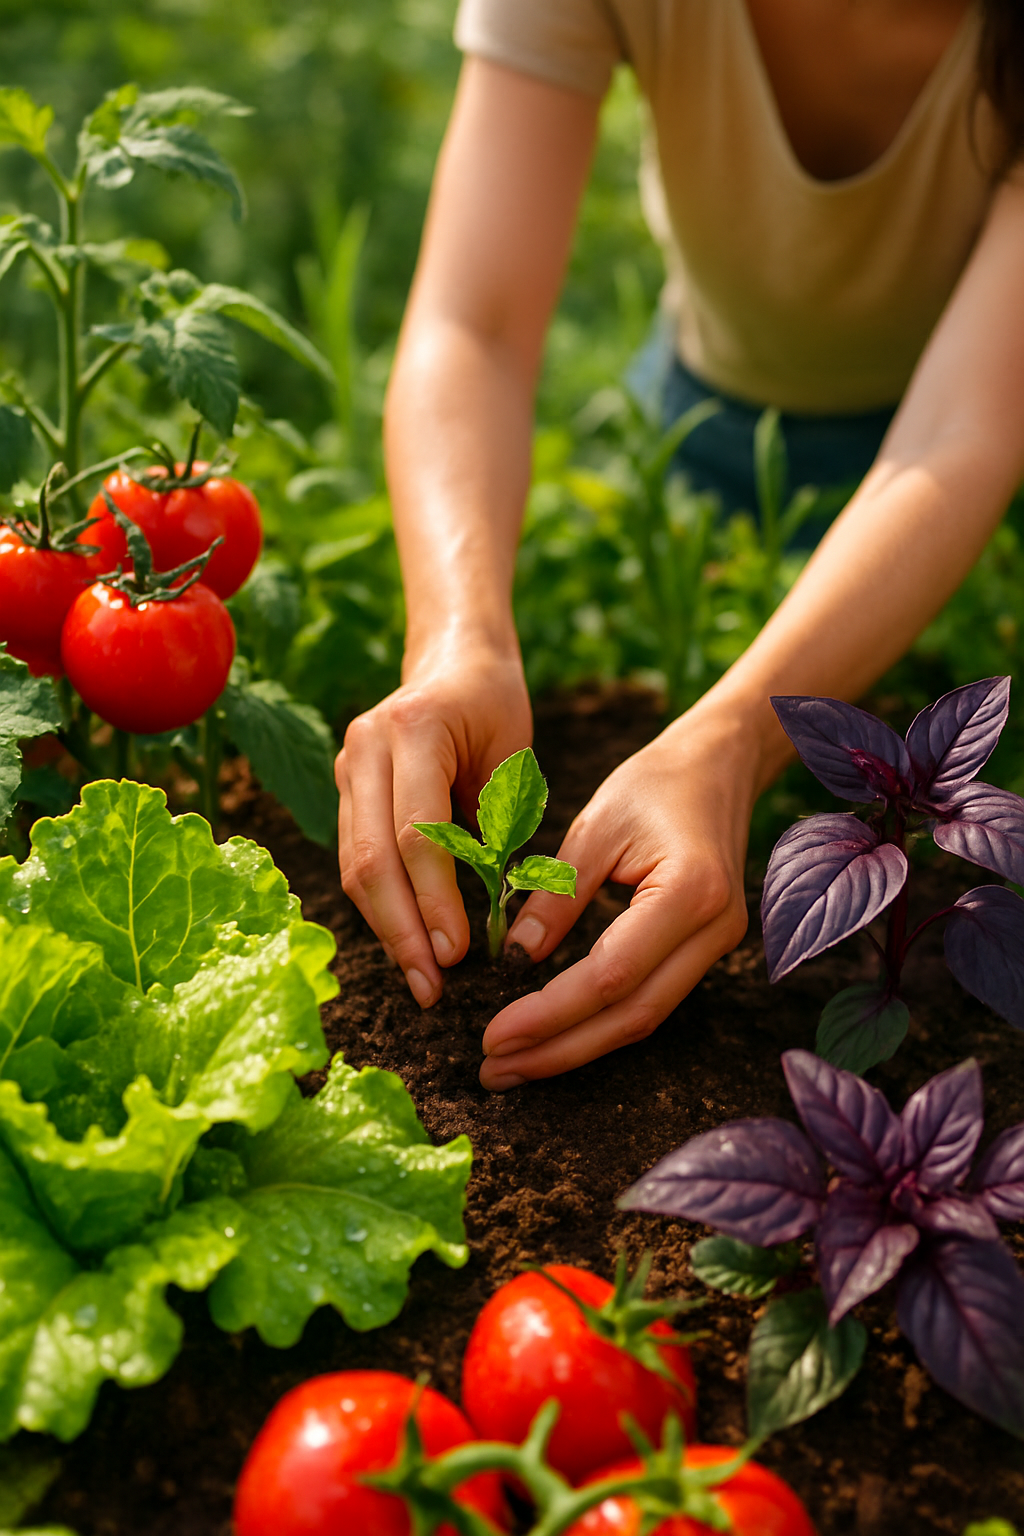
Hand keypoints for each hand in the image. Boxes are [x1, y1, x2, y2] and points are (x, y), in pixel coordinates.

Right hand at [336, 635, 531, 1008]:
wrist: (454, 659)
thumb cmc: (496, 708)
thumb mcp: (514, 758)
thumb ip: (499, 826)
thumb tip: (493, 914)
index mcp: (413, 729)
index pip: (416, 832)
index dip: (434, 898)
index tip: (459, 953)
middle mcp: (365, 747)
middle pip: (370, 858)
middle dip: (401, 930)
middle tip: (431, 987)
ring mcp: (346, 768)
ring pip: (355, 867)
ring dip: (387, 928)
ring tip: (422, 979)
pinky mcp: (344, 790)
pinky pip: (357, 860)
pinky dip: (382, 906)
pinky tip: (408, 944)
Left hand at [479, 703, 757, 1088]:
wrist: (719, 766)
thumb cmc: (654, 784)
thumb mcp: (594, 827)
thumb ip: (557, 896)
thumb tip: (514, 960)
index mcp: (690, 891)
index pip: (611, 975)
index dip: (550, 1014)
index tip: (492, 1035)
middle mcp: (715, 930)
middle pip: (632, 1016)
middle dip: (559, 1051)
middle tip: (493, 1071)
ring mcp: (718, 945)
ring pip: (644, 1018)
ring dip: (577, 1048)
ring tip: (512, 1065)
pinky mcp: (706, 950)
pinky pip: (651, 999)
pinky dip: (600, 1024)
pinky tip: (555, 1036)